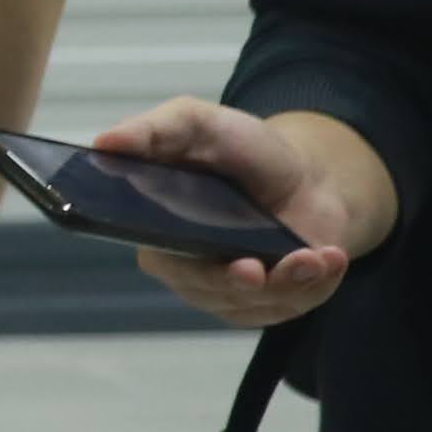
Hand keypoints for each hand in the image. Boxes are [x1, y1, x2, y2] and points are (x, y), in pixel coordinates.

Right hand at [91, 97, 362, 329]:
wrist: (306, 176)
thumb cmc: (245, 150)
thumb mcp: (197, 123)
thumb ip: (152, 130)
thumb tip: (103, 143)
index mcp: (154, 230)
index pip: (159, 257)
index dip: (183, 265)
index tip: (209, 259)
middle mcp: (184, 269)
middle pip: (206, 289)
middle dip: (238, 281)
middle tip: (259, 269)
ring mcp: (225, 292)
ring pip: (251, 303)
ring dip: (289, 281)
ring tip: (318, 255)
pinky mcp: (265, 306)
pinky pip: (287, 308)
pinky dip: (314, 287)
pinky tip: (329, 260)